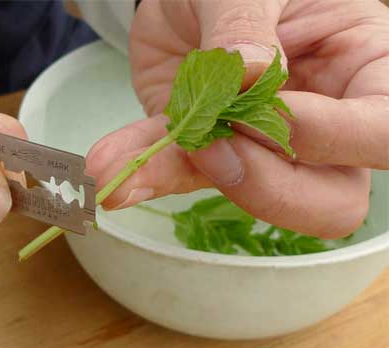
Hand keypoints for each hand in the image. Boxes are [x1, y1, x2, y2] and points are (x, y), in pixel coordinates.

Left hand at [87, 0, 388, 237]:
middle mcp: (322, 121)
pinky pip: (181, 173)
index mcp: (362, 69)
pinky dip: (144, 171)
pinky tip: (109, 170)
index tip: (266, 106)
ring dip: (181, 180)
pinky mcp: (207, 151)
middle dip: (268, 187)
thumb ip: (247, 25)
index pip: (379, 134)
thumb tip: (250, 74)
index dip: (330, 138)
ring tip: (116, 168)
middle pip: (330, 199)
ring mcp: (261, 146)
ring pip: (248, 200)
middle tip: (213, 148)